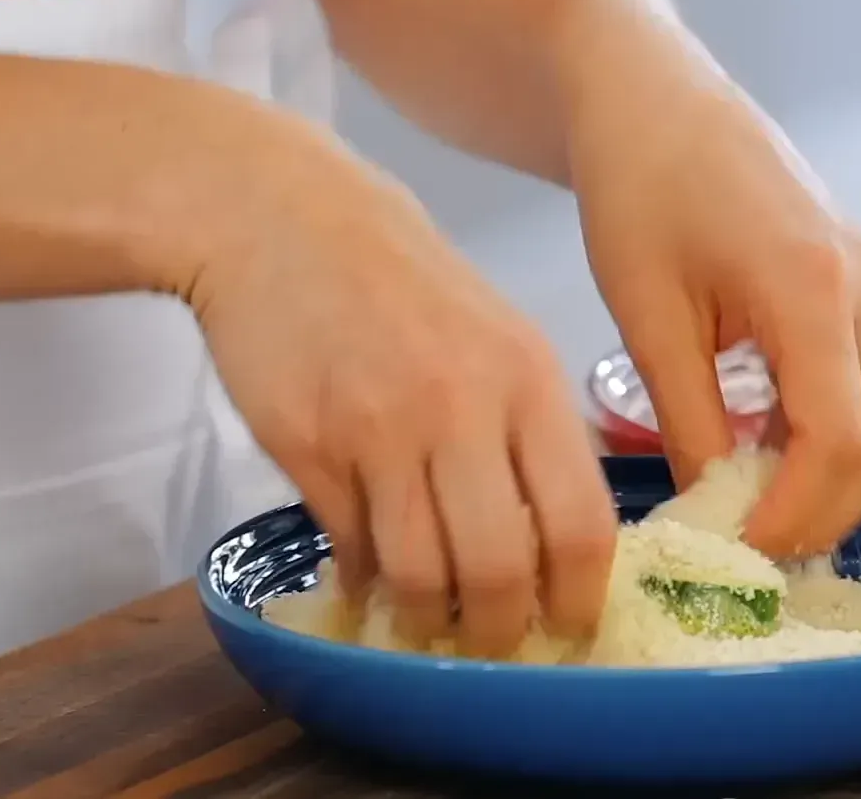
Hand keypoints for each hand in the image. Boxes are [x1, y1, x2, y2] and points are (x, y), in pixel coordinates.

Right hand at [186, 125, 615, 656]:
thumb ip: (534, 427)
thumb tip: (564, 534)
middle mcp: (464, 409)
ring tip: (429, 618)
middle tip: (492, 643)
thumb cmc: (403, 281)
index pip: (581, 523)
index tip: (572, 624)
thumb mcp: (502, 335)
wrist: (279, 217)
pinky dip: (368, 577)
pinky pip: (352, 547)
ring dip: (427, 616)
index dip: (581, 596)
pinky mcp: (310, 447)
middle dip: (499, 630)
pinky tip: (372, 573)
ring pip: (420, 573)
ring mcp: (382, 431)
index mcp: (530, 381)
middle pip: (501, 568)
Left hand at [570, 54, 860, 558]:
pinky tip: (770, 455)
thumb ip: (689, 420)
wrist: (655, 96)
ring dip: (837, 481)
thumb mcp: (647, 314)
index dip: (797, 513)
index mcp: (812, 285)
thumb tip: (714, 513)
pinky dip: (836, 438)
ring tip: (758, 512)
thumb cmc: (637, 184)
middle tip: (753, 552)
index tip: (739, 550)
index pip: (839, 439)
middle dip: (828, 512)